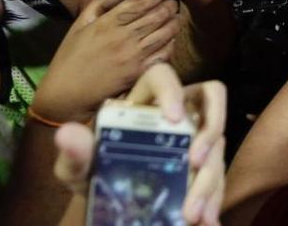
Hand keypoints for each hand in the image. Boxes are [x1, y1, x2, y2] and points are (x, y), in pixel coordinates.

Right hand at [32, 0, 180, 122]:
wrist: (66, 93)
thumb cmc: (70, 57)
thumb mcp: (80, 25)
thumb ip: (99, 5)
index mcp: (108, 22)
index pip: (141, 1)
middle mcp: (124, 36)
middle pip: (158, 13)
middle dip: (169, 4)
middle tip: (173, 0)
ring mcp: (134, 55)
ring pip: (166, 31)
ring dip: (174, 21)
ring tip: (175, 16)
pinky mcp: (140, 72)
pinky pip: (164, 53)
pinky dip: (171, 42)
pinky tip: (170, 38)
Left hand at [53, 64, 225, 224]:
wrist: (108, 200)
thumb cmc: (94, 171)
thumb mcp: (77, 169)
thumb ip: (74, 154)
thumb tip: (67, 134)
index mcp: (143, 101)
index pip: (162, 76)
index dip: (172, 90)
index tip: (174, 118)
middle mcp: (177, 111)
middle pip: (210, 99)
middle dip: (209, 131)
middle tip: (195, 163)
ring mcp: (195, 136)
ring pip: (218, 142)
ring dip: (210, 177)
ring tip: (194, 214)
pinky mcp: (205, 162)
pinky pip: (220, 173)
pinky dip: (215, 198)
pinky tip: (207, 221)